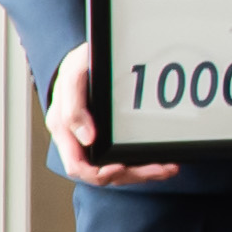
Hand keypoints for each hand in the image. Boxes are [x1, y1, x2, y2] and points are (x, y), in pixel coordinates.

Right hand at [39, 44, 181, 188]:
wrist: (88, 57)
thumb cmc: (79, 64)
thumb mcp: (74, 76)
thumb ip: (74, 107)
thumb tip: (86, 139)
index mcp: (63, 129)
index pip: (77, 165)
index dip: (99, 173)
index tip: (122, 166)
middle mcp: (77, 139)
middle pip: (103, 172)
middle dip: (133, 174)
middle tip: (160, 168)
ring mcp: (92, 140)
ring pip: (116, 169)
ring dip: (143, 172)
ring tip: (167, 168)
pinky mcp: (107, 138)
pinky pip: (123, 158)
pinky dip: (142, 162)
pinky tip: (160, 162)